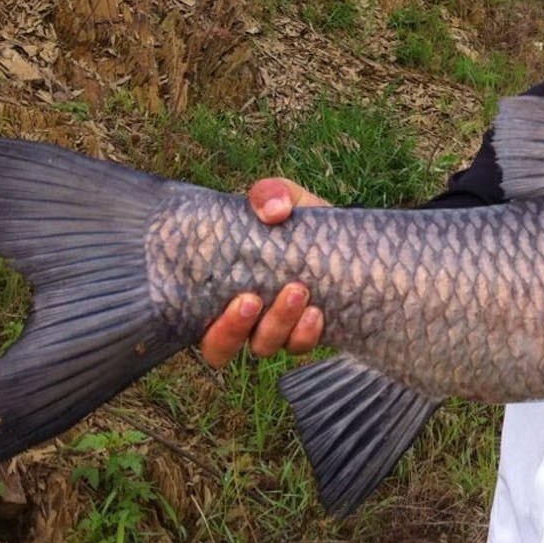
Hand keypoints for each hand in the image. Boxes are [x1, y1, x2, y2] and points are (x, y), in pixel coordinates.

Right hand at [197, 178, 329, 367]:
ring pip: (263, 346)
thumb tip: (273, 211)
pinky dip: (306, 333)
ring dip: (277, 323)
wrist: (345, 236)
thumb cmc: (299, 220)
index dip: (209, 326)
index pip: (198, 325)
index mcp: (222, 289)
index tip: (232, 298)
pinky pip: (299, 347)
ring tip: (297, 291)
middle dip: (233, 330)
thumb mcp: (284, 200)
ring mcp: (275, 330)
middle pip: (220, 348)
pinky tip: (316, 313)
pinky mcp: (306, 335)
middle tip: (253, 299)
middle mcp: (244, 319)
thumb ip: (270, 194)